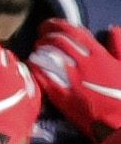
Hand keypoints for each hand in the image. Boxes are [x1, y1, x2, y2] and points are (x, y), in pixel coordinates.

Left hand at [27, 20, 120, 142]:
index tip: (50, 25)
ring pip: (48, 56)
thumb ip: (120, 45)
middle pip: (58, 42)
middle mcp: (82, 63)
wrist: (116, 119)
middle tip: (40, 35)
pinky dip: (35, 67)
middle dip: (46, 35)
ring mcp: (70, 79)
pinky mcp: (60, 94)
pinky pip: (42, 77)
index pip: (74, 32)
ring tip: (36, 48)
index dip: (59, 25)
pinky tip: (31, 64)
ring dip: (39, 49)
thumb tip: (113, 28)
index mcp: (98, 54)